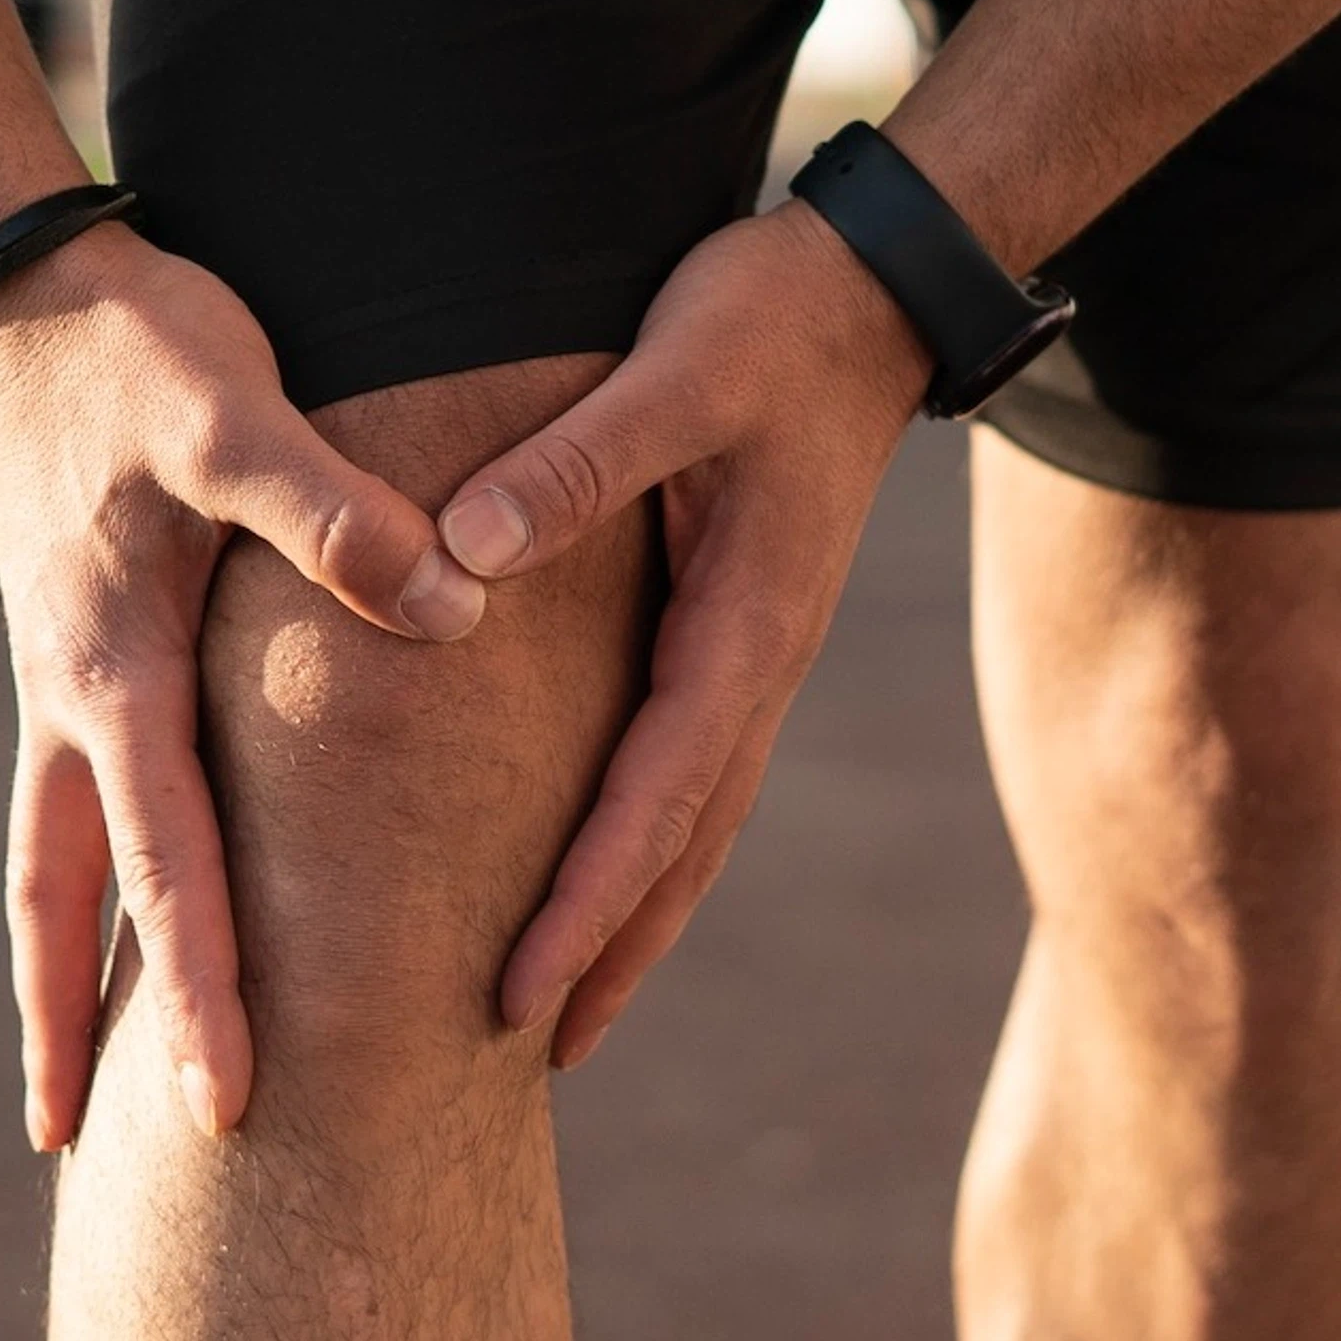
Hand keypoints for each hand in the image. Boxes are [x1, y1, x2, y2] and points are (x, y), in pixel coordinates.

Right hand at [0, 226, 486, 1151]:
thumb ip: (341, 517)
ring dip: (51, 976)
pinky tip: (103, 928)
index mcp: (115, 669)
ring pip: (43, 863)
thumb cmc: (148, 347)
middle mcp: (70, 698)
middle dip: (81, 1026)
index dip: (195, 980)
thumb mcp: (242, 416)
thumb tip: (453, 604)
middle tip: (80, 1156)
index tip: (221, 1098)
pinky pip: (70, 803)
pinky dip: (79, 886)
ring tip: (55, 1096)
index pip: (162, 860)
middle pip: (63, 898)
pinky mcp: (77, 651)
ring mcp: (61, 682)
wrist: (33, 285)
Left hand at [437, 200, 933, 1067]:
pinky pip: (692, 768)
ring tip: (569, 1009)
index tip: (520, 991)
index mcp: (745, 624)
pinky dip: (652, 845)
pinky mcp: (740, 628)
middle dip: (612, 953)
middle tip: (535, 1050)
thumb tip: (464, 549)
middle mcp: (759, 662)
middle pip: (685, 847)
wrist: (875, 289)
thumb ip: (577, 460)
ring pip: (696, 822)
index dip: (586, 903)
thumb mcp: (676, 368)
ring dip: (637, 918)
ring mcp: (757, 653)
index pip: (655, 800)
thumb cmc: (771, 318)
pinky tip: (608, 874)